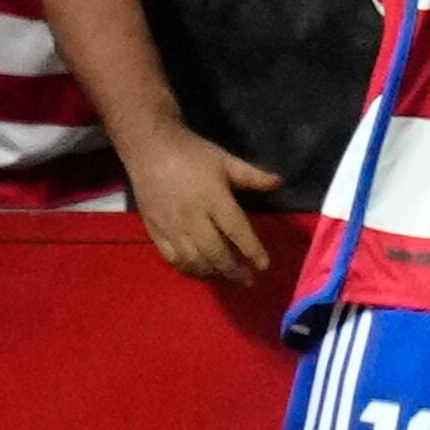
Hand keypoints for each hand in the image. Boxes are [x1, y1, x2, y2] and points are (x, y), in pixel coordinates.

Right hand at [121, 127, 282, 283]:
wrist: (149, 149)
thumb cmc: (192, 153)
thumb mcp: (226, 160)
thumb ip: (252, 175)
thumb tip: (279, 182)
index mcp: (213, 198)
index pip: (237, 231)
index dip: (252, 250)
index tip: (264, 265)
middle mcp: (192, 217)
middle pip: (215, 252)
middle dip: (233, 270)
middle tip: (248, 280)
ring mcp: (171, 226)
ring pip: (193, 260)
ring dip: (213, 274)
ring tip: (228, 278)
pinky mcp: (154, 231)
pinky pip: (172, 258)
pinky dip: (188, 270)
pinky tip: (200, 273)